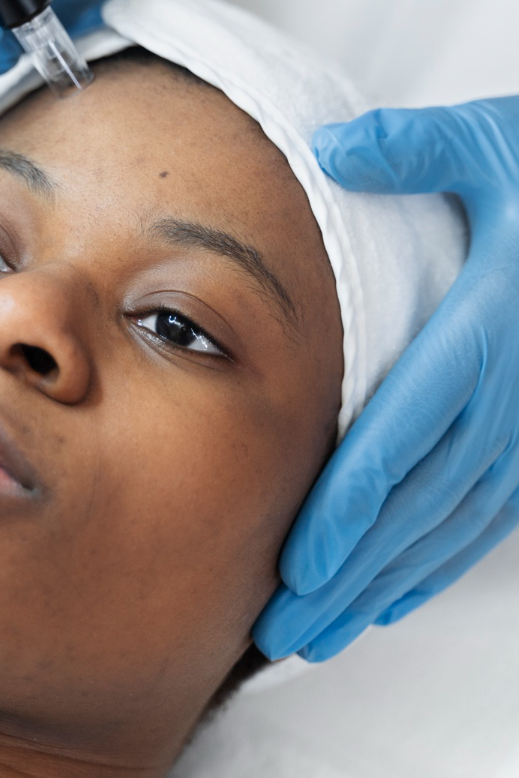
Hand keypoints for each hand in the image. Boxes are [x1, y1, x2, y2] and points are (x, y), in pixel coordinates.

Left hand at [255, 97, 518, 660]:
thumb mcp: (494, 142)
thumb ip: (416, 148)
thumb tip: (331, 147)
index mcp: (490, 329)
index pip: (406, 435)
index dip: (350, 508)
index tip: (299, 565)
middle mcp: (514, 396)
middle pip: (420, 504)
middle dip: (350, 573)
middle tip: (281, 633)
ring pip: (456, 526)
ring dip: (387, 585)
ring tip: (321, 636)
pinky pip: (494, 516)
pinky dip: (440, 563)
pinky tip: (394, 596)